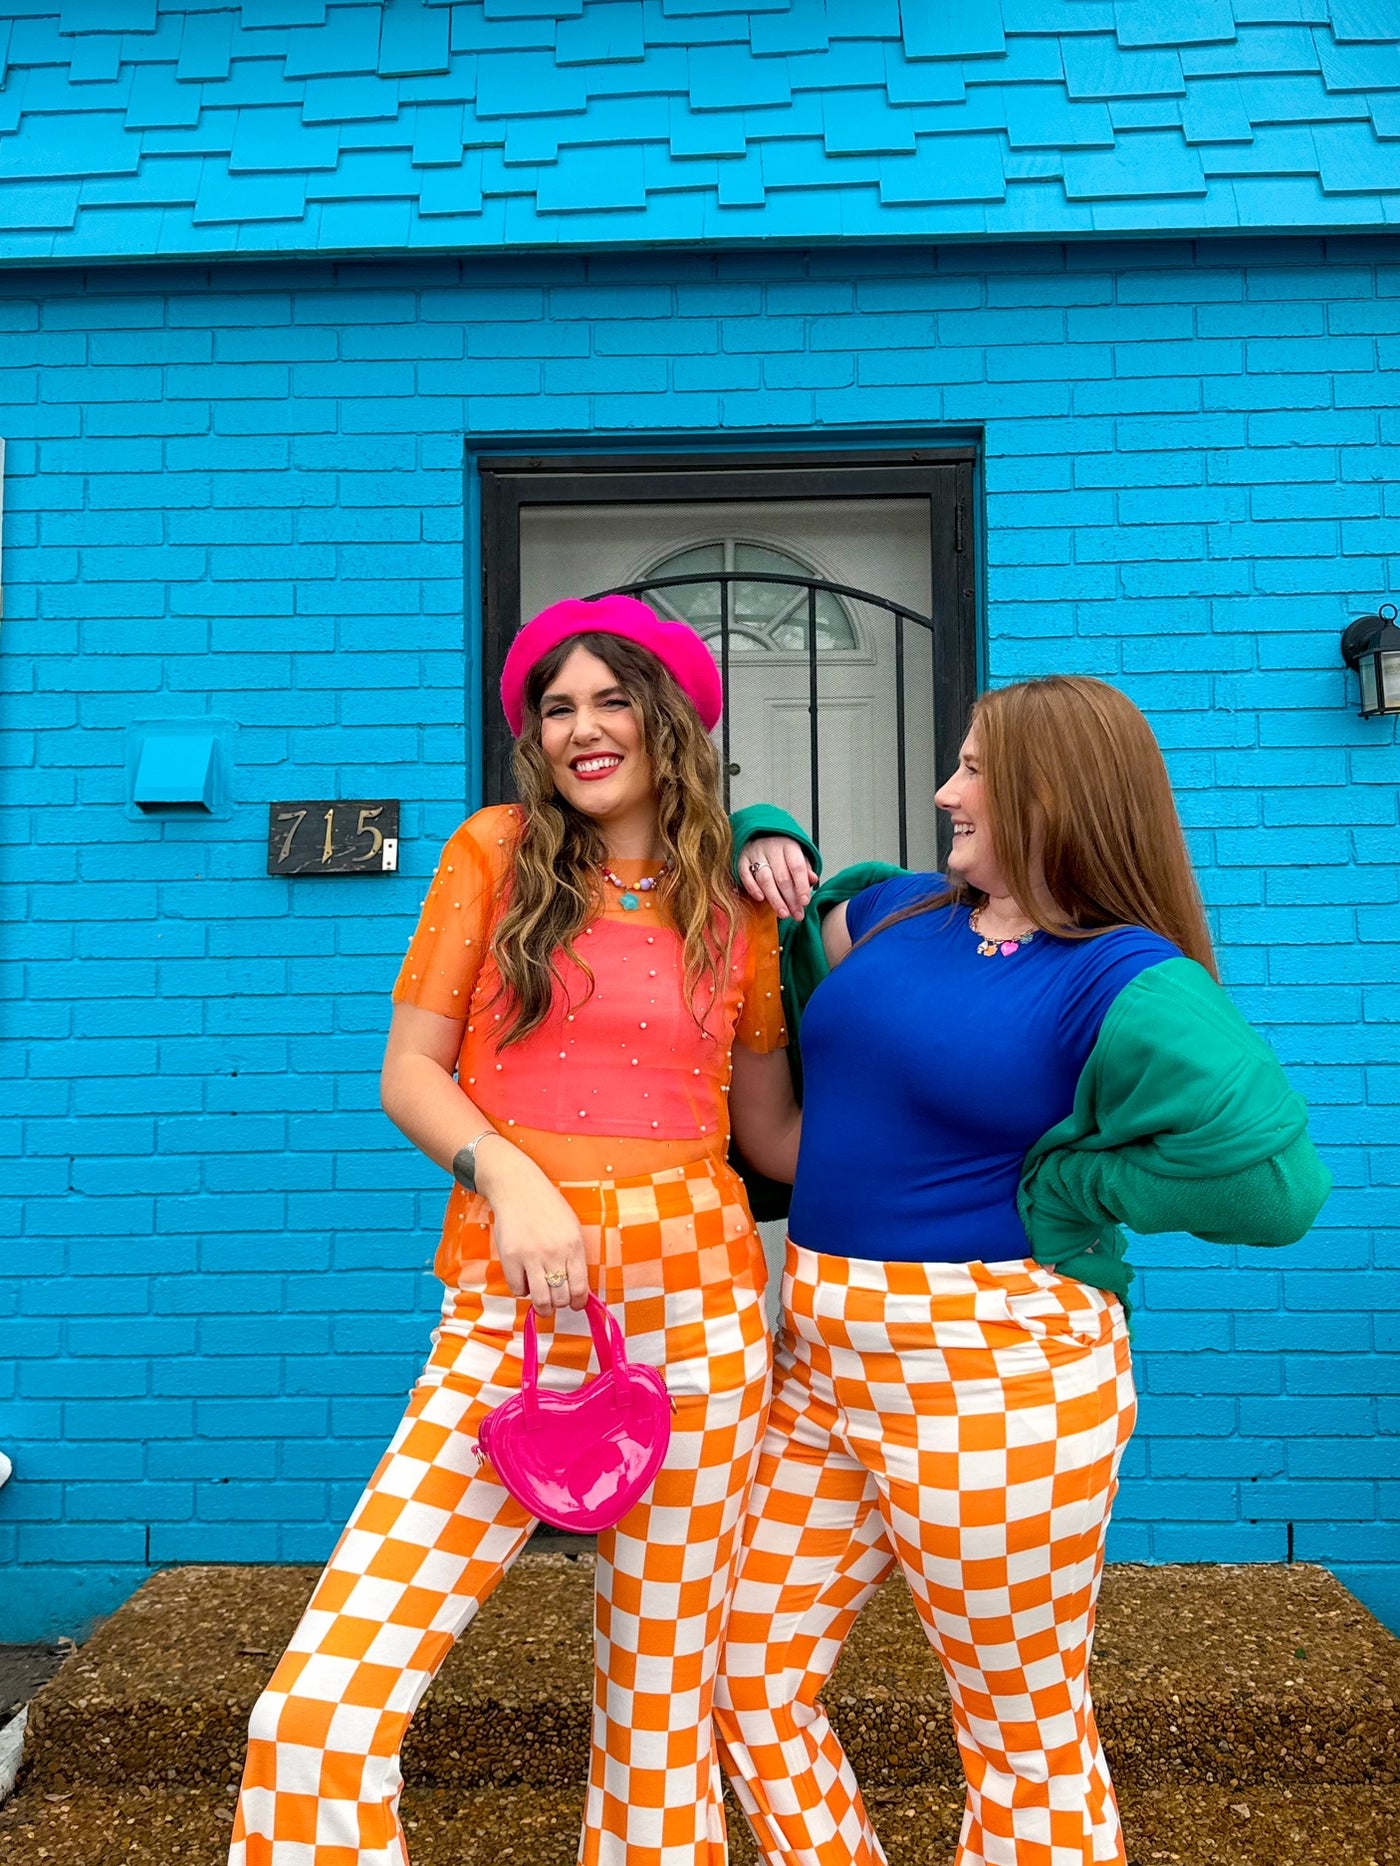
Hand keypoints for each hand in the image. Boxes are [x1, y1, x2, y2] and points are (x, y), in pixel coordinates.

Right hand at [476, 1144, 589, 1314]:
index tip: (575, 1304)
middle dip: (559, 1305)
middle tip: (556, 1301)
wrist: (519, 1188)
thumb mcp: (571, 1227)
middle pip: (561, 1298)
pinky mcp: (510, 1256)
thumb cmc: (547, 1207)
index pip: (580, 1288)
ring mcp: (531, 1256)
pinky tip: (525, 1280)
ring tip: (542, 1303)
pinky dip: (522, 1290)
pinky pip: (518, 1289)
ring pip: (540, 1300)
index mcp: (573, 1245)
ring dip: (542, 1307)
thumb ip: (575, 1256)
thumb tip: (578, 1288)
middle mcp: (554, 1253)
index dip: (578, 1303)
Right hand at [739, 834, 817, 921]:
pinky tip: (761, 899)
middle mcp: (772, 848)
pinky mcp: (741, 859)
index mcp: (789, 845)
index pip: (797, 867)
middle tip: (796, 914)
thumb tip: (813, 880)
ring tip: (783, 913)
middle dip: (790, 899)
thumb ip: (805, 868)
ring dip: (774, 899)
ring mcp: (755, 853)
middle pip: (782, 877)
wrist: (758, 833)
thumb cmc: (780, 848)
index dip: (801, 886)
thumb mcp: (796, 853)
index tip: (805, 902)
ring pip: (765, 879)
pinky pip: (745, 876)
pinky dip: (753, 888)